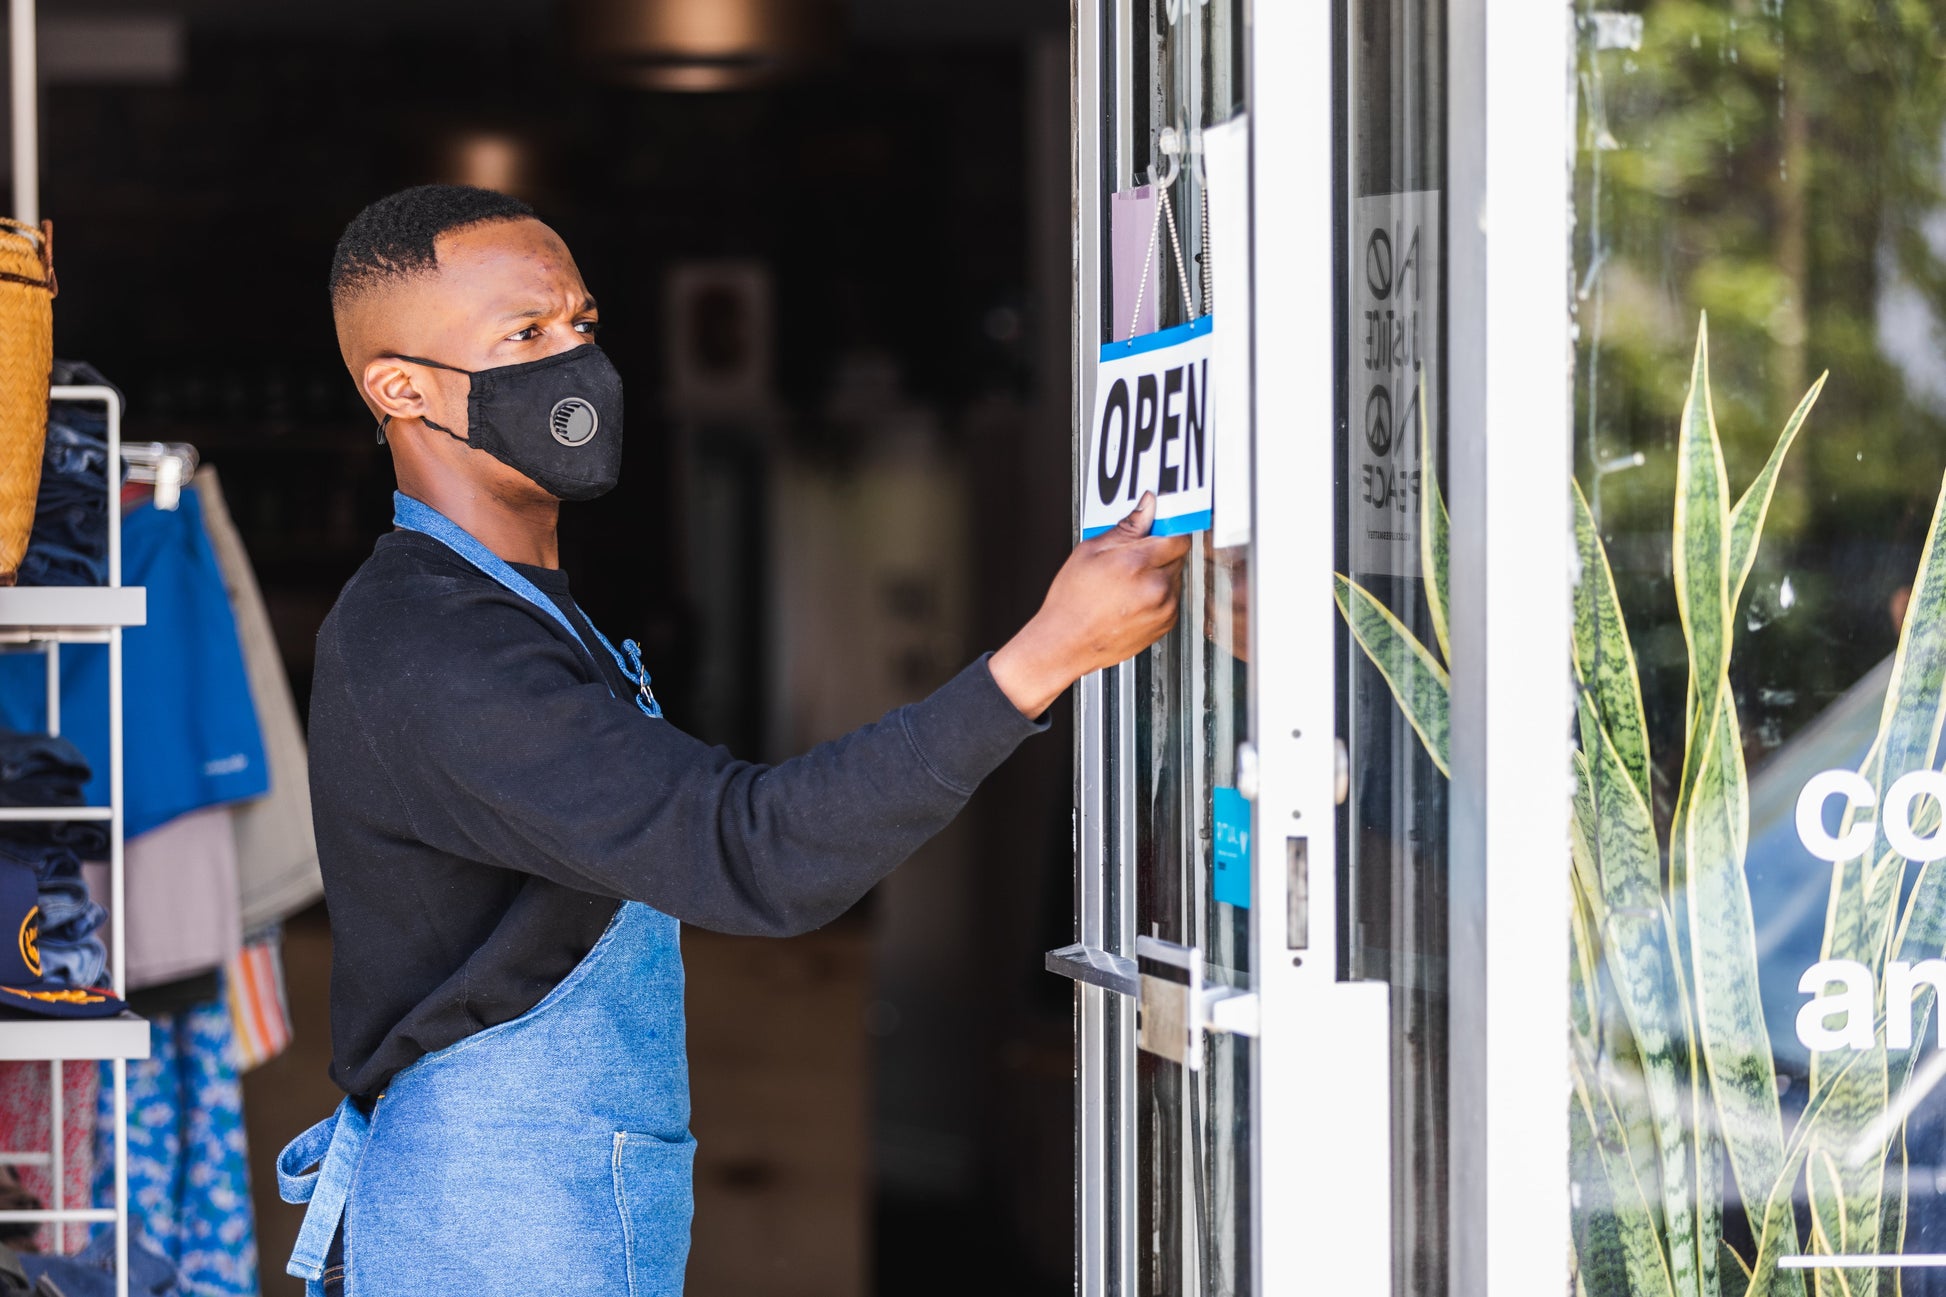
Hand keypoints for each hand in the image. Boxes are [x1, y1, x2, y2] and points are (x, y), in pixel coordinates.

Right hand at [989, 492, 1192, 717]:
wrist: (1067, 643)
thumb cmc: (1072, 601)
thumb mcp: (1091, 552)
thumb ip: (1127, 526)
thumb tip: (1147, 505)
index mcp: (1138, 564)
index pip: (1177, 535)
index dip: (1166, 529)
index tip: (1158, 527)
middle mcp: (1157, 587)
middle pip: (1178, 555)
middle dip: (1159, 552)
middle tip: (1131, 558)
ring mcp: (1164, 608)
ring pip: (1175, 577)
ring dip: (1159, 574)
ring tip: (1128, 582)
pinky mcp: (1166, 624)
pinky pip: (1172, 598)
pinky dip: (1158, 595)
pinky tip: (1133, 599)